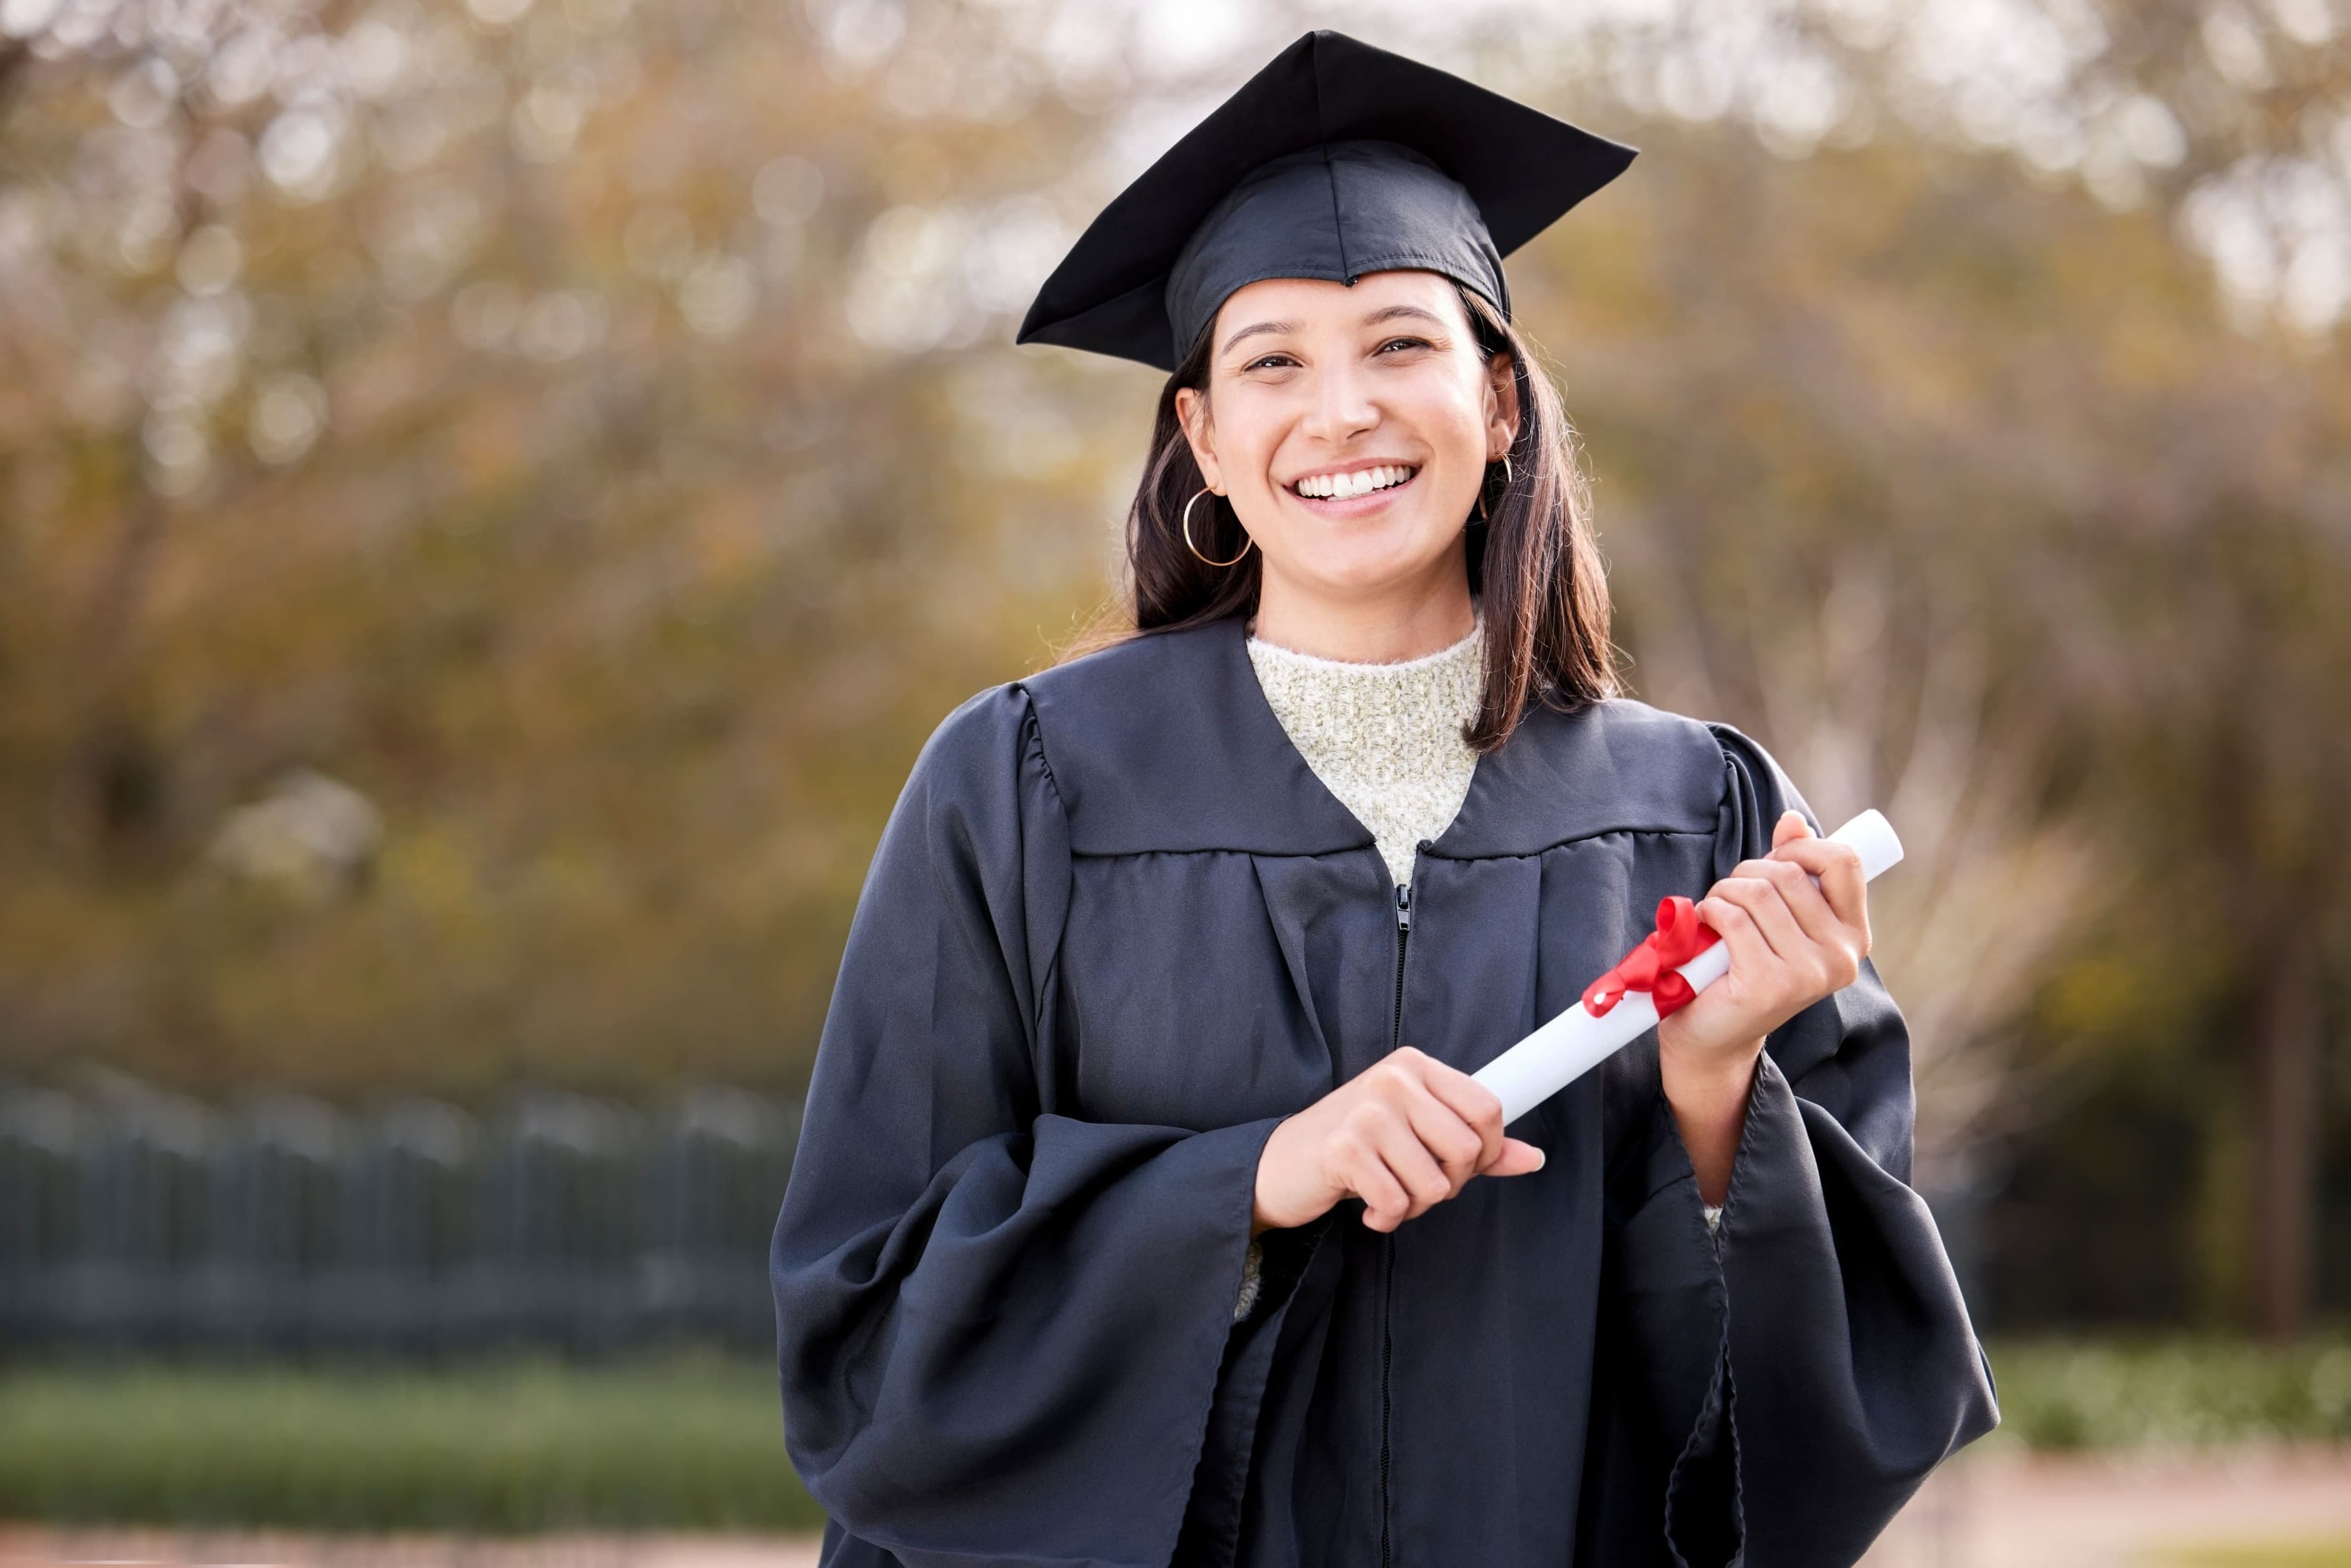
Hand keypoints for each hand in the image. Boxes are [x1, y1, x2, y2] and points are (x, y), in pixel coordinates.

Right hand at [1252, 1047, 1546, 1234]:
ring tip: (1389, 1193)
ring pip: (1435, 1183)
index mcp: (1415, 1066)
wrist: (1282, 1165)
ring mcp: (1367, 1111)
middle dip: (1451, 1184)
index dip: (1488, 1150)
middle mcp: (1393, 1079)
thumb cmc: (1357, 1147)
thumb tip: (1533, 1158)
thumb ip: (1475, 1144)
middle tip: (1417, 1185)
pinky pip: (1398, 1202)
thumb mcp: (1418, 1134)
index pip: (1488, 1108)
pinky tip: (1368, 1207)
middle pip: (1467, 1149)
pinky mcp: (1344, 1149)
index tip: (1460, 1166)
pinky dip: (1388, 1218)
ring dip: (1417, 1205)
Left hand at [1657, 809, 1871, 1085]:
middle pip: (1789, 873)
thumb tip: (1792, 821)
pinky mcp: (1772, 984)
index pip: (1844, 861)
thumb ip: (1790, 866)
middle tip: (1730, 896)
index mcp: (1854, 935)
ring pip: (1759, 893)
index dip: (1801, 849)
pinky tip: (1706, 929)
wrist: (1713, 1034)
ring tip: (1716, 913)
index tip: (1772, 864)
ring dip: (1724, 893)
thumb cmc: (1744, 966)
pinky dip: (1710, 913)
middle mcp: (1842, 955)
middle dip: (1747, 873)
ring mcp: (1811, 973)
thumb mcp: (1775, 913)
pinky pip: (1734, 919)